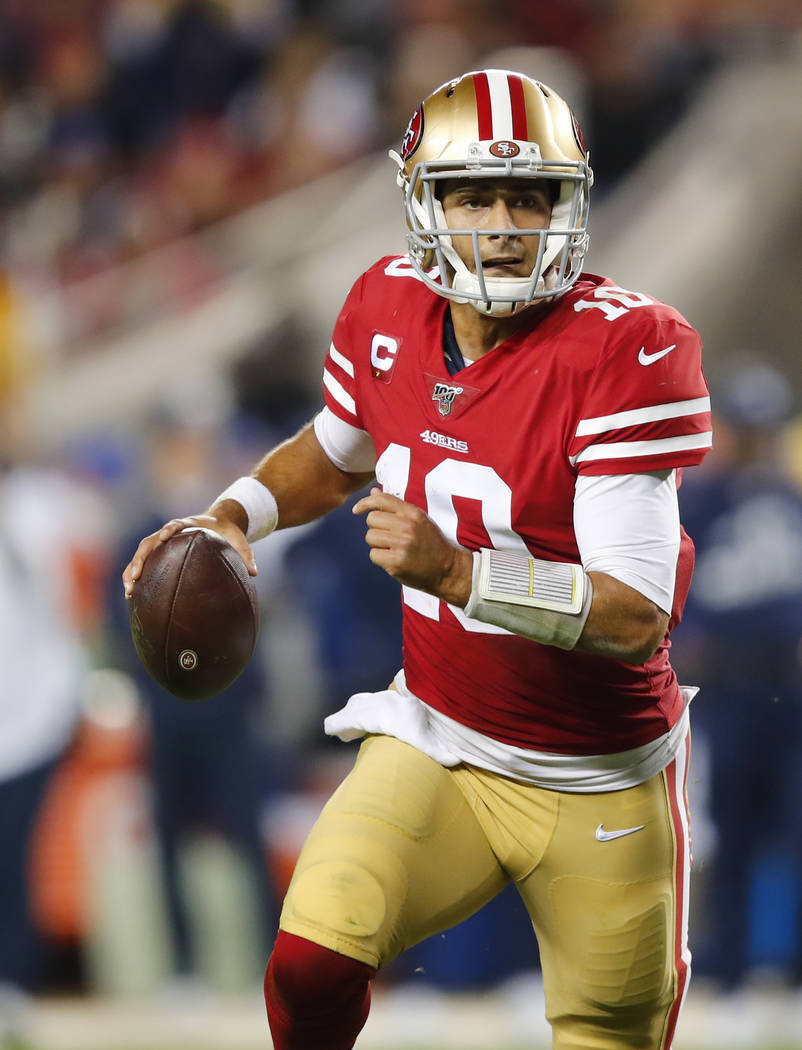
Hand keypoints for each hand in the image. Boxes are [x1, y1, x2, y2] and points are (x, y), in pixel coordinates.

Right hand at [122, 512, 255, 599]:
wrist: (219, 522)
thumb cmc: (228, 532)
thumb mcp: (239, 540)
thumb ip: (246, 554)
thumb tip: (254, 573)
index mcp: (188, 525)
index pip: (175, 525)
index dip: (168, 530)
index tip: (164, 536)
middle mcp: (170, 532)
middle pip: (149, 542)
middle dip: (140, 558)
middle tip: (135, 576)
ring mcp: (162, 542)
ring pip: (142, 554)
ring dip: (133, 571)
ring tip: (129, 592)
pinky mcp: (160, 552)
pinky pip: (145, 563)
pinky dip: (136, 576)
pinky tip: (132, 596)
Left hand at [352, 488, 472, 606]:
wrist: (448, 569)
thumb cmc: (431, 543)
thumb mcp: (419, 519)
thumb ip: (396, 506)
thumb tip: (373, 492)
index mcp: (413, 513)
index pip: (382, 500)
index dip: (365, 503)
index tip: (356, 509)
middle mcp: (407, 526)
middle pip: (372, 519)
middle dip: (376, 528)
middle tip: (390, 538)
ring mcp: (401, 544)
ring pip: (370, 537)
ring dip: (377, 544)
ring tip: (393, 549)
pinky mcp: (396, 562)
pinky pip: (373, 555)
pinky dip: (380, 559)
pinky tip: (393, 560)